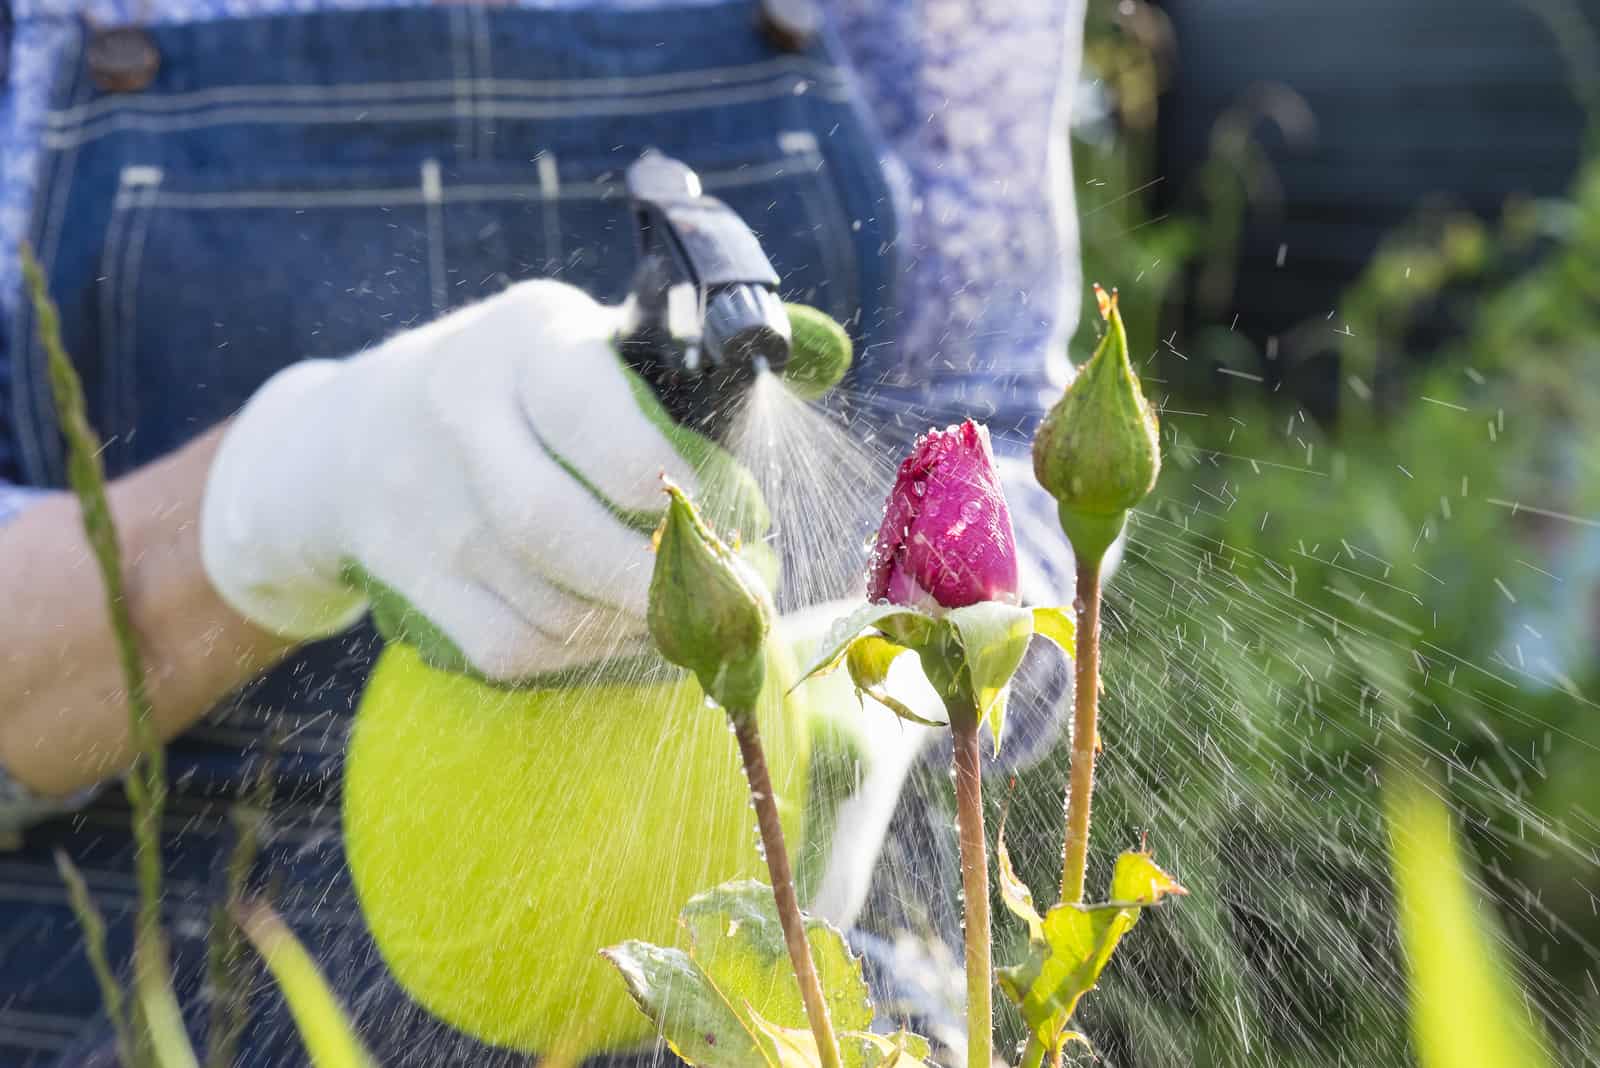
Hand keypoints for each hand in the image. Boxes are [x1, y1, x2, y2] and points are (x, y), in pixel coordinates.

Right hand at [201, 279, 763, 682]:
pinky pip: (512, 647)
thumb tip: (825, 357)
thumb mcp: (585, 339)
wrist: (348, 438)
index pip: (608, 432)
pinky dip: (583, 657)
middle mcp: (458, 418)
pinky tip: (625, 634)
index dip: (688, 493)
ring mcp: (422, 510)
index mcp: (524, 344)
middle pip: (559, 531)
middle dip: (662, 583)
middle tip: (731, 600)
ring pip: (543, 602)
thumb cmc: (518, 386)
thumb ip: (687, 358)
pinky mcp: (408, 584)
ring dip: (635, 628)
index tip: (742, 519)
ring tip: (692, 619)